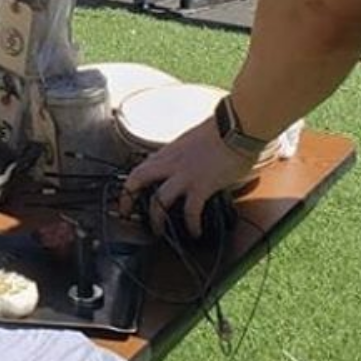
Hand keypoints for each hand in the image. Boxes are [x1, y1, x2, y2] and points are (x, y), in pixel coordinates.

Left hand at [118, 117, 254, 239]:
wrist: (235, 127)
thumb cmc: (219, 131)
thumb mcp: (191, 142)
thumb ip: (182, 156)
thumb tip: (184, 167)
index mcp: (168, 152)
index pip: (141, 167)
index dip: (130, 183)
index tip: (128, 194)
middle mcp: (171, 163)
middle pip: (138, 178)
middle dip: (128, 197)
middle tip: (126, 213)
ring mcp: (184, 175)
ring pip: (159, 200)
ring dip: (157, 219)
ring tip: (159, 232)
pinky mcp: (201, 185)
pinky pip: (191, 210)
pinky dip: (191, 224)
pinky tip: (195, 232)